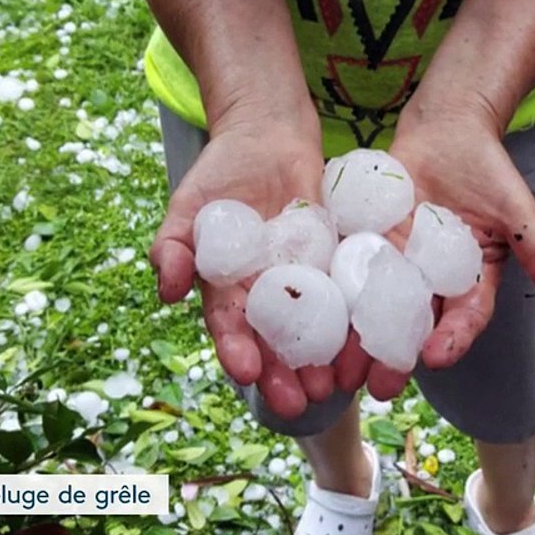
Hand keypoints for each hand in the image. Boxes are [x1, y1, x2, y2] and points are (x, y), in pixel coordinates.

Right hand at [148, 108, 338, 418]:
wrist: (267, 132)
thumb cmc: (221, 170)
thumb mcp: (189, 204)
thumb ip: (174, 246)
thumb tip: (166, 291)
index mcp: (227, 287)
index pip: (230, 326)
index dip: (237, 350)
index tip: (247, 372)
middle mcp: (266, 292)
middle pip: (274, 340)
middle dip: (284, 373)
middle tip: (299, 401)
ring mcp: (304, 278)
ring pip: (314, 327)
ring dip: (323, 359)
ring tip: (336, 386)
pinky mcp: (336, 260)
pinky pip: (347, 293)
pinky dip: (356, 320)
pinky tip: (368, 343)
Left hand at [333, 105, 534, 399]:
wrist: (447, 124)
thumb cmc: (489, 166)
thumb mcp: (517, 211)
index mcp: (471, 279)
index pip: (464, 316)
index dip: (452, 337)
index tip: (435, 358)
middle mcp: (431, 279)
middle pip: (414, 324)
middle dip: (396, 356)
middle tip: (379, 386)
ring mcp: (395, 263)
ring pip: (375, 306)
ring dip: (358, 340)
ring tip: (339, 370)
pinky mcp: (365, 242)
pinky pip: (348, 270)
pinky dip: (332, 294)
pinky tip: (312, 315)